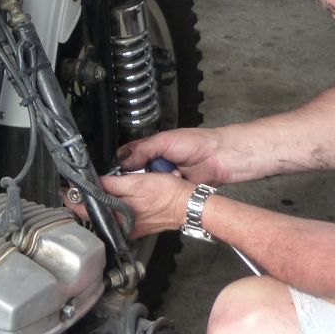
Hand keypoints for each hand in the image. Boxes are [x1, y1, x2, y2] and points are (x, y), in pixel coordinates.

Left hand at [78, 171, 195, 239]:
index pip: (87, 211)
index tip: (64, 190)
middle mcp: (123, 227)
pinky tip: (108, 198)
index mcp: (119, 219)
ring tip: (85, 192)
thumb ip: (110, 185)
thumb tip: (90, 183)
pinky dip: (110, 206)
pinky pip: (118, 215)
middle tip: (71, 189)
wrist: (188, 204)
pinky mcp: (138, 224)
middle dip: (82, 202)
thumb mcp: (134, 183)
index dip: (73, 199)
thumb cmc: (167, 195)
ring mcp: (130, 227)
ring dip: (95, 204)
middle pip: (95, 214)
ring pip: (106, 215)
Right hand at [114, 128, 230, 185]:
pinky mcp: (172, 188)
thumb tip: (125, 162)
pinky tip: (170, 182)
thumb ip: (143, 150)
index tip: (117, 170)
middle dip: (136, 175)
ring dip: (152, 181)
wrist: (218, 158)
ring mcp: (164, 175)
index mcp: (150, 146)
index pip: (128, 154)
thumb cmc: (195, 142)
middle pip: (135, 171)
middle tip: (138, 175)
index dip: (121, 161)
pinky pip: (161, 192)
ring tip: (160, 175)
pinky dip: (163, 189)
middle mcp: (155, 161)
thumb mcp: (164, 141)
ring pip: (148, 183)